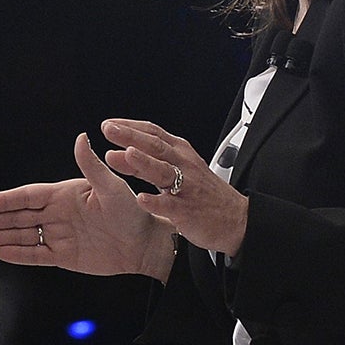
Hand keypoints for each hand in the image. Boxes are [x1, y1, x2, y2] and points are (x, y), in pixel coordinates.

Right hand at [0, 133, 174, 277]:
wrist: (145, 243)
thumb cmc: (132, 210)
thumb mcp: (111, 187)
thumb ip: (92, 166)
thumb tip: (80, 138)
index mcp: (64, 194)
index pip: (27, 197)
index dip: (5, 201)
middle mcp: (57, 214)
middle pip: (18, 217)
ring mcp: (59, 235)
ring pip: (21, 236)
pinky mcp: (64, 256)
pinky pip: (36, 255)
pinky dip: (17, 254)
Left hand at [100, 118, 248, 258]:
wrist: (236, 219)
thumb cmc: (203, 193)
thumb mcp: (177, 170)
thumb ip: (144, 164)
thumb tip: (114, 154)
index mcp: (181, 153)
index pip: (153, 132)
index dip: (130, 126)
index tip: (108, 124)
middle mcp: (183, 165)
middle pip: (156, 146)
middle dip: (132, 137)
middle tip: (109, 130)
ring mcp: (186, 188)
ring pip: (164, 171)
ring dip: (145, 162)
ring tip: (127, 155)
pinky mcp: (188, 211)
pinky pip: (170, 206)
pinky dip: (156, 202)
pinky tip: (141, 199)